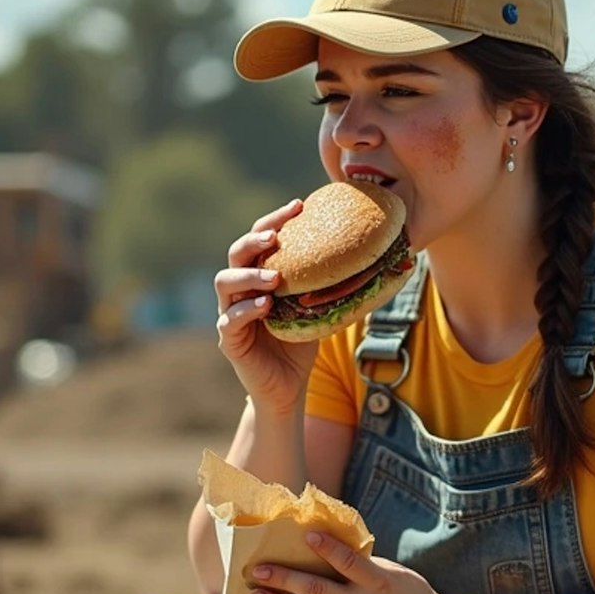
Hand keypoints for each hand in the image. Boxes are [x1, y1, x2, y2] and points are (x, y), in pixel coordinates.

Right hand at [214, 199, 317, 413]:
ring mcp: (230, 314)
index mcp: (258, 277)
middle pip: (236, 254)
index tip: (298, 205)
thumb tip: (369, 260)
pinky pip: (229, 321)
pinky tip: (265, 307)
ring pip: (225, 283)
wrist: (288, 388)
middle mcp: (240, 291)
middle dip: (255, 240)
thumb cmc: (300, 345)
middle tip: (276, 236)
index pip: (260, 240)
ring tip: (274, 276)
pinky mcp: (229, 341)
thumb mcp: (317, 310)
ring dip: (249, 275)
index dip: (275, 220)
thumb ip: (328, 286)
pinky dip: (245, 311)